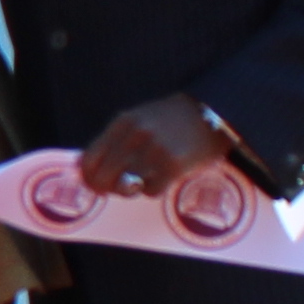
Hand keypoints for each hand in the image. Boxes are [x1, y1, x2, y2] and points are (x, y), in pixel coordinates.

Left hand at [74, 93, 238, 202]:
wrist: (214, 112)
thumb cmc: (173, 120)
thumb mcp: (139, 120)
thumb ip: (116, 141)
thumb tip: (91, 171)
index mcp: (123, 122)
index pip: (89, 159)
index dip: (89, 178)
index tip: (94, 186)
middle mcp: (135, 135)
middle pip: (104, 176)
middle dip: (107, 188)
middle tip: (119, 189)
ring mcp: (154, 150)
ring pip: (126, 186)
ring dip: (132, 188)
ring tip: (146, 177)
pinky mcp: (174, 165)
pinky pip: (151, 191)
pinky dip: (154, 189)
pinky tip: (163, 178)